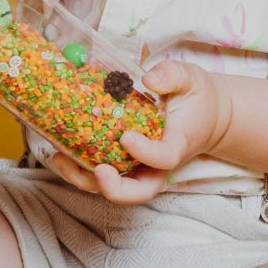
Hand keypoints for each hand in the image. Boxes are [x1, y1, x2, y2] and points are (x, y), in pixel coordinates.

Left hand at [49, 60, 231, 203]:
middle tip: (97, 171)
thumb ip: (172, 76)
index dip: (146, 153)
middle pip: (139, 191)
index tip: (126, 137)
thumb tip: (149, 79)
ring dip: (86, 180)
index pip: (165, 159)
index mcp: (178, 143)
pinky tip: (60, 151)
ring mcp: (141, 167)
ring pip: (116, 188)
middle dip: (115, 188)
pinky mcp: (126, 163)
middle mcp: (158, 164)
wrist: (206, 115)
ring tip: (61, 159)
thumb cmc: (196, 97)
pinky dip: (81, 169)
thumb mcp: (190, 78)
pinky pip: (104, 174)